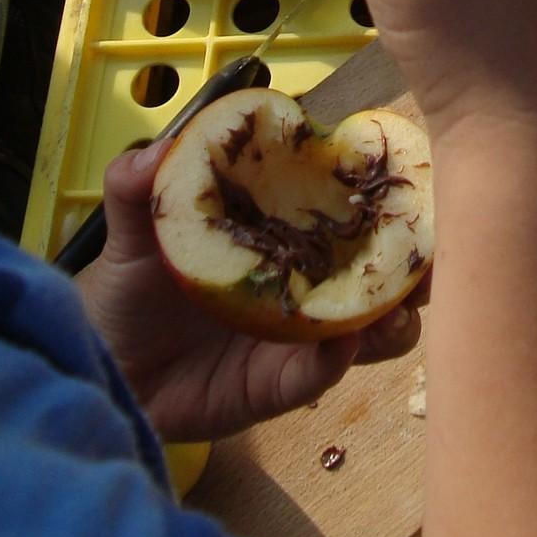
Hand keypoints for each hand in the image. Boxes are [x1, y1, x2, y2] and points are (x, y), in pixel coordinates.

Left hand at [77, 139, 422, 441]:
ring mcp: (301, 334)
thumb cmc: (129, 284)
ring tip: (393, 308)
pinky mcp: (281, 385)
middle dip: (421, 263)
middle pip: (386, 269)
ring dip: (393, 317)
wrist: (104, 360)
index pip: (353, 206)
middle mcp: (310, 278)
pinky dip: (336, 359)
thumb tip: (160, 151)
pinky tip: (339, 344)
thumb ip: (138, 185)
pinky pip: (320, 374)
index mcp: (289, 228)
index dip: (393, 197)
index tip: (421, 185)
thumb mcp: (133, 227)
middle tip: (432, 254)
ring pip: (374, 328)